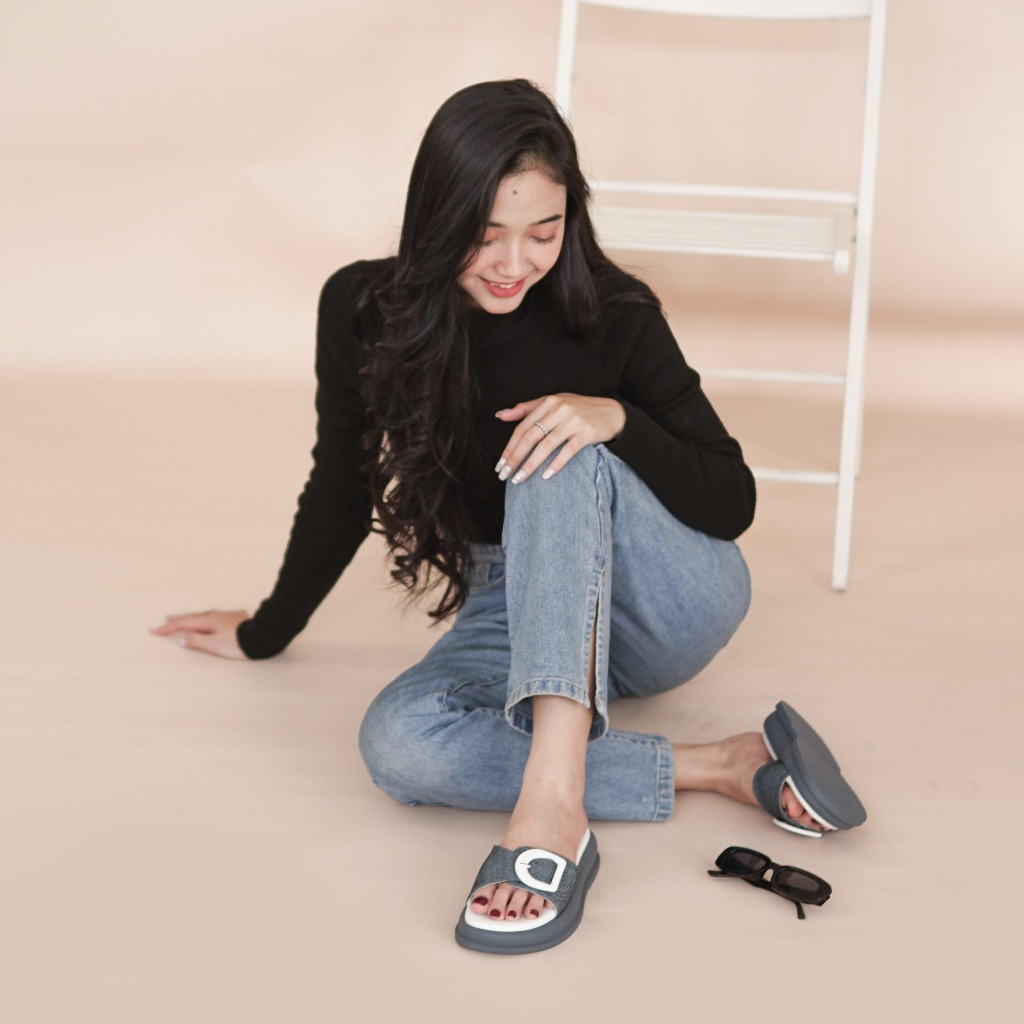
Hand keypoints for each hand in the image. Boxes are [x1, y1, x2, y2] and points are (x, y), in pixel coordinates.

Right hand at [150, 610, 248, 658]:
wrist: (262, 637)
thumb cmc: (238, 644)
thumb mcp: (215, 645)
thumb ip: (197, 641)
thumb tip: (181, 638)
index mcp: (208, 621)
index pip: (183, 624)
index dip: (168, 628)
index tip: (154, 630)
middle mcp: (216, 615)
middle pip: (193, 617)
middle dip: (178, 619)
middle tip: (165, 620)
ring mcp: (227, 615)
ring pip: (204, 615)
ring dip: (192, 617)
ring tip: (184, 618)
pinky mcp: (236, 618)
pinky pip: (216, 616)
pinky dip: (207, 618)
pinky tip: (210, 619)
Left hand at [494, 394, 625, 484]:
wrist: (613, 412)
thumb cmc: (579, 409)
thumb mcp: (553, 403)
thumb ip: (526, 409)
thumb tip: (500, 415)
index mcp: (548, 402)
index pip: (522, 428)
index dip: (509, 447)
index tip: (500, 465)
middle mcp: (559, 409)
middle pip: (531, 437)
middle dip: (515, 458)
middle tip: (505, 475)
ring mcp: (573, 421)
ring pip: (546, 446)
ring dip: (531, 464)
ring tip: (520, 479)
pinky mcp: (587, 433)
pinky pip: (568, 451)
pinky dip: (556, 464)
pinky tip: (545, 476)